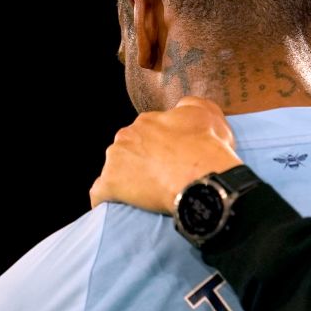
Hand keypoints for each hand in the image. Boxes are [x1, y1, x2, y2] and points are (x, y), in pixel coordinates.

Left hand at [90, 96, 243, 212]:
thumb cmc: (209, 149)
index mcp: (148, 121)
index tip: (172, 160)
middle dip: (141, 161)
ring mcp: (115, 160)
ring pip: (115, 170)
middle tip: (163, 177)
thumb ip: (191, 105)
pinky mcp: (109, 186)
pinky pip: (101, 193)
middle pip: (129, 150)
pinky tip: (121, 205)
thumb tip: (181, 108)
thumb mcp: (209, 114)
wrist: (204, 180)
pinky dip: (109, 199)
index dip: (162, 148)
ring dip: (127, 179)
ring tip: (147, 194)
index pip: (148, 133)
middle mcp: (126, 135)